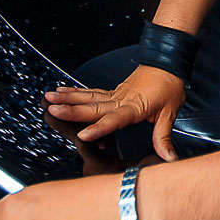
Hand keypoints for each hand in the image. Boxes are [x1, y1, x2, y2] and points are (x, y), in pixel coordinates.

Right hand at [43, 66, 185, 160]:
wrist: (167, 61)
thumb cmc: (169, 84)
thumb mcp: (170, 112)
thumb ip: (164, 136)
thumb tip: (168, 158)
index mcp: (134, 106)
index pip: (114, 119)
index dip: (99, 128)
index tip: (83, 134)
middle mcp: (120, 99)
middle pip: (93, 107)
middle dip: (72, 110)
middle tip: (53, 110)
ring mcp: (115, 94)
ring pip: (88, 97)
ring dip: (68, 98)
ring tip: (49, 98)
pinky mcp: (113, 91)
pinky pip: (92, 92)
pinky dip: (76, 92)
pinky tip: (62, 91)